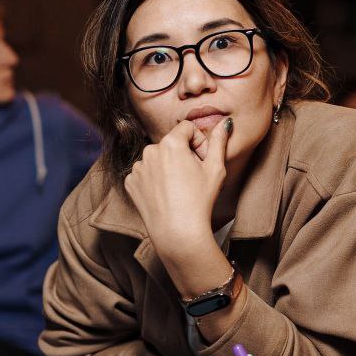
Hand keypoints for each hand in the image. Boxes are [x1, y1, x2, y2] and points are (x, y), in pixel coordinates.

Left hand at [125, 117, 232, 276]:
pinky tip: (165, 195)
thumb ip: (219, 141)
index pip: (187, 128)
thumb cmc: (200, 201)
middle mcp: (149, 151)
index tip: (204, 160)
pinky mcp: (130, 183)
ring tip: (179, 189)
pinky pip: (145, 174)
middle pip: (171, 144)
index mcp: (170, 143)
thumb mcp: (216, 169)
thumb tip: (225, 123)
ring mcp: (137, 168)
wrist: (178, 233)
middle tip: (193, 177)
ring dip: (168, 167)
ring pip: (157, 159)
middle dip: (183, 155)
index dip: (199, 142)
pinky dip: (155, 180)